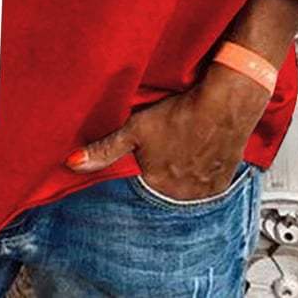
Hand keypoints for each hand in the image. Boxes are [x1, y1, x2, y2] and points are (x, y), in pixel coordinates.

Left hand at [64, 63, 269, 199]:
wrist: (223, 103)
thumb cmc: (181, 113)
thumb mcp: (135, 128)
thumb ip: (104, 149)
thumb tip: (73, 163)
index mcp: (157, 185)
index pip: (141, 183)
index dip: (143, 164)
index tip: (149, 151)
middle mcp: (181, 194)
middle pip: (163, 186)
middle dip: (162, 170)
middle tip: (168, 145)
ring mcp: (204, 191)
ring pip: (186, 186)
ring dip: (183, 172)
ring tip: (183, 146)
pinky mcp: (222, 182)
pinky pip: (207, 184)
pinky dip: (202, 171)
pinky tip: (199, 151)